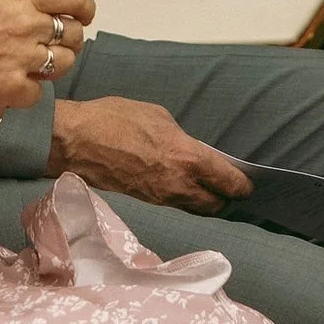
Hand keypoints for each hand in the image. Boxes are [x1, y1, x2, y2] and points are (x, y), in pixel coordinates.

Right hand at [0, 0, 95, 126]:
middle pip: (73, 34)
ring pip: (62, 64)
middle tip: (55, 41)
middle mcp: (26, 26)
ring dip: (54, 64)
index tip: (83, 13)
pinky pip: (38, 92)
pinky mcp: (11, 89)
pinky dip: (29, 90)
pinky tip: (14, 82)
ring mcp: (21, 59)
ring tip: (37, 63)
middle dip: (70, 37)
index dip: (85, 7)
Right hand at [49, 96, 254, 212]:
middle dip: (225, 198)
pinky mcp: (144, 201)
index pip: (228, 182)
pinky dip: (183, 198)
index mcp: (187, 158)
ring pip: (194, 207)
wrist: (74, 142)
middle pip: (215, 205)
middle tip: (229, 187)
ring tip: (208, 188)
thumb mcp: (158, 116)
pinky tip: (182, 186)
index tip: (248, 184)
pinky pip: (174, 204)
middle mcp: (178, 184)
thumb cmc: (114, 119)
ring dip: (204, 200)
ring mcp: (160, 197)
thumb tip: (190, 149)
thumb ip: (181, 138)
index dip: (242, 185)